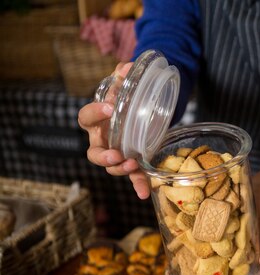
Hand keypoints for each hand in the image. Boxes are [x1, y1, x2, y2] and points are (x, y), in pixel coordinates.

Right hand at [77, 62, 150, 199]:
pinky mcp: (132, 162)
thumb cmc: (126, 98)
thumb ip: (124, 75)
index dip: (95, 114)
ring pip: (111, 167)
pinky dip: (139, 185)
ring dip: (120, 169)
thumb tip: (128, 67)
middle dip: (103, 155)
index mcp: (97, 120)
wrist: (143, 108)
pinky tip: (145, 193)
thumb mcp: (125, 85)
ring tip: (132, 164)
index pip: (86, 118)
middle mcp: (102, 140)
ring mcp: (116, 154)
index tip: (110, 107)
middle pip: (93, 152)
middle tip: (115, 153)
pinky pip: (133, 176)